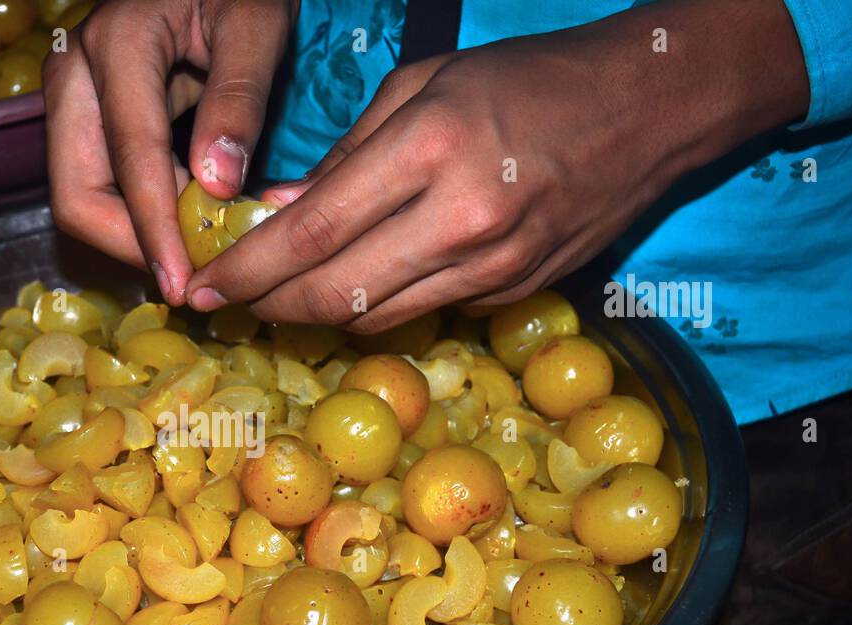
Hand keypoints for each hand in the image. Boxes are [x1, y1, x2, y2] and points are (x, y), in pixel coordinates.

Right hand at [42, 0, 295, 304]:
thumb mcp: (257, 24)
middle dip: (132, 247)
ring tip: (199, 256)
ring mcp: (71, 98)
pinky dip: (141, 216)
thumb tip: (217, 188)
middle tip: (192, 280)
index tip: (185, 284)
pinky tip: (188, 228)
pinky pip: (99, 185)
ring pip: (81, 197)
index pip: (130, 161)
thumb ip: (238, 102)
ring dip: (136, 237)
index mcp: (116, 46)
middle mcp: (74, 75)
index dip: (156, 231)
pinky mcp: (83, 118)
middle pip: (78, 195)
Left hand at [185, 0, 807, 332]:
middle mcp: (460, 221)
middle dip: (265, 307)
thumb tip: (278, 214)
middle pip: (334, 295)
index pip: (312, 234)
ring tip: (271, 302)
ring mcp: (493, 268)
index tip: (202, 288)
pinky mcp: (513, 294)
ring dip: (312, 318)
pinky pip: (420, 313)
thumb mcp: (423, 84)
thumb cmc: (527, 79)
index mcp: (430, 149)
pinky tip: (345, 293)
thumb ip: (345, 157)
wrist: (648, 110)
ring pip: (373, 319)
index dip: (247, 270)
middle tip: (224, 305)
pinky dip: (371, 311)